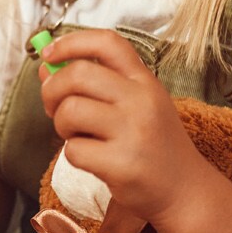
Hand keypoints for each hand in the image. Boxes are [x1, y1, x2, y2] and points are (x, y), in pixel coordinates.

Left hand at [37, 29, 197, 223]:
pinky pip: (74, 150)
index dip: (71, 42)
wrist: (184, 190)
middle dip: (52, 89)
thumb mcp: (138, 105)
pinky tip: (92, 159)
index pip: (107, 43)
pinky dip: (74, 155)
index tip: (49, 53)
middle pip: (78, 74)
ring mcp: (133, 132)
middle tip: (53, 106)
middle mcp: (142, 100)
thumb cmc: (154, 145)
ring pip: (70, 111)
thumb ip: (98, 85)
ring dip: (61, 125)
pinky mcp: (121, 164)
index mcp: (145, 81)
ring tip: (77, 135)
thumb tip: (47, 69)